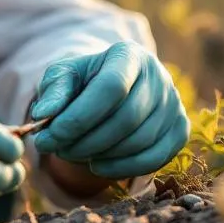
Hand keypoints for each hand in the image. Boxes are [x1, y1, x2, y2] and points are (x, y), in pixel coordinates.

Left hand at [29, 42, 188, 179]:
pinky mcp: (180, 129)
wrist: (110, 90)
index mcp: (129, 54)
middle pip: (126, 117)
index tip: (50, 136)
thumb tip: (43, 114)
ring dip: (100, 155)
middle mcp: (158, 76)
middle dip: (86, 141)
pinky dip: (122, 168)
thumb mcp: (62, 77)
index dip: (79, 117)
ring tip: (72, 154)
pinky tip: (97, 165)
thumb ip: (52, 91)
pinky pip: (154, 158)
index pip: (111, 87)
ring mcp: (174, 103)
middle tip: (57, 149)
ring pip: (139, 140)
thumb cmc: (82, 82)